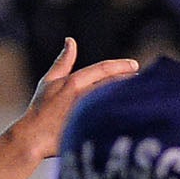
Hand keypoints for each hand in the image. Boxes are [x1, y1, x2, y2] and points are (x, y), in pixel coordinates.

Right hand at [9, 39, 140, 159]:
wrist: (31, 137)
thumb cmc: (40, 109)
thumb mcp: (49, 81)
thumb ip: (63, 61)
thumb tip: (71, 41)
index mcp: (74, 82)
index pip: (103, 70)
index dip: (121, 66)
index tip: (135, 65)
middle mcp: (81, 96)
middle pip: (113, 85)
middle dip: (131, 81)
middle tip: (148, 80)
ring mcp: (85, 113)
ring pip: (113, 102)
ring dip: (129, 97)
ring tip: (145, 96)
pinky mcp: (87, 130)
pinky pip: (109, 122)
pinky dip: (123, 117)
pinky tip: (136, 117)